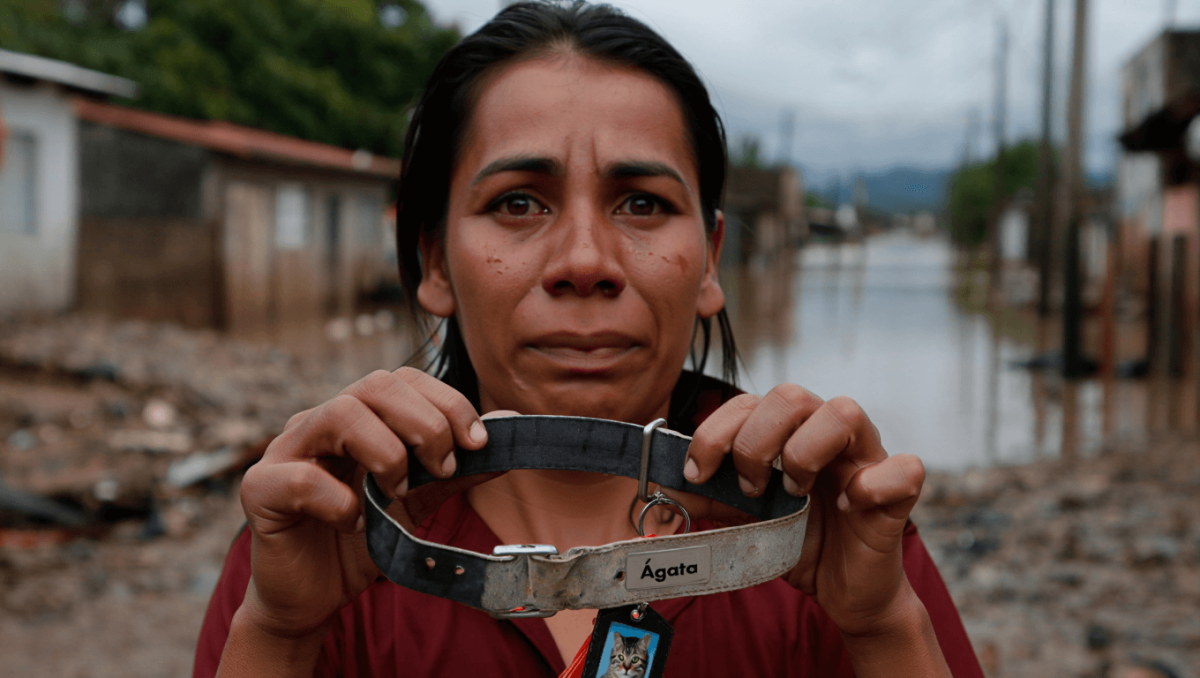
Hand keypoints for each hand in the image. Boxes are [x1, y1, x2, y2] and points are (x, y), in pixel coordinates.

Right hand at [236, 367, 489, 640]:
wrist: (313, 597)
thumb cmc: (362, 540)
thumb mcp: (418, 502)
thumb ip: (456, 469)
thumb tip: (509, 434)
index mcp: (358, 416)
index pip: (403, 379)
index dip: (447, 402)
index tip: (478, 443)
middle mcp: (320, 421)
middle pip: (374, 385)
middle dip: (425, 423)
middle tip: (442, 469)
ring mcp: (286, 450)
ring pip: (339, 414)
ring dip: (386, 454)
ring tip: (397, 493)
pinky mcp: (261, 489)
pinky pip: (303, 478)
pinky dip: (341, 502)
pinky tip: (355, 524)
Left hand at [665, 384, 925, 637]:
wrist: (845, 593)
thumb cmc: (800, 543)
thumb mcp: (746, 521)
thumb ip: (713, 498)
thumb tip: (664, 486)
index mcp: (789, 431)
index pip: (748, 401)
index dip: (714, 432)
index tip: (697, 474)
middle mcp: (828, 433)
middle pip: (792, 394)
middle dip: (756, 441)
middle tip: (751, 488)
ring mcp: (866, 457)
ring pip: (846, 410)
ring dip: (806, 451)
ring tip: (794, 493)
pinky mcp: (897, 492)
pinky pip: (905, 466)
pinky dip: (869, 486)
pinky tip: (845, 507)